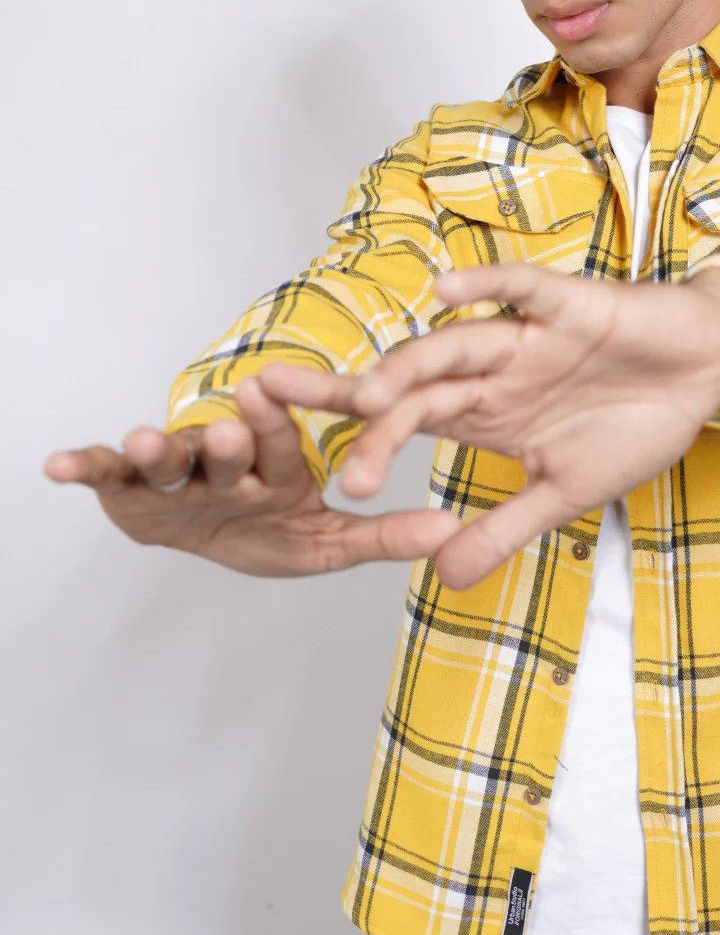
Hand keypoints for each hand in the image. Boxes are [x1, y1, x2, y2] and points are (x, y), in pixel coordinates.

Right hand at [42, 376, 461, 576]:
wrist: (216, 539)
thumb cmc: (273, 530)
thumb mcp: (330, 541)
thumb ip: (384, 536)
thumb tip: (450, 530)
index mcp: (275, 464)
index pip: (279, 438)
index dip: (275, 420)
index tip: (272, 393)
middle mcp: (224, 461)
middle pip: (223, 448)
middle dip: (222, 439)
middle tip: (228, 426)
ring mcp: (177, 476)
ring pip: (167, 460)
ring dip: (155, 452)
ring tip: (145, 444)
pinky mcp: (130, 492)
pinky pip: (106, 476)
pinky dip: (83, 467)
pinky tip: (54, 465)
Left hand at [256, 262, 719, 592]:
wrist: (703, 374)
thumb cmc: (635, 424)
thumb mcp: (565, 492)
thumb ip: (504, 529)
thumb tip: (443, 580)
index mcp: (482, 411)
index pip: (402, 422)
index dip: (352, 437)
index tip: (298, 468)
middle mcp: (491, 370)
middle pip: (408, 380)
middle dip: (350, 398)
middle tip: (284, 409)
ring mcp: (526, 336)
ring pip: (455, 345)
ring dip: (411, 364)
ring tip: (369, 392)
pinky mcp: (570, 305)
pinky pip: (520, 290)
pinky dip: (487, 289)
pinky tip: (445, 293)